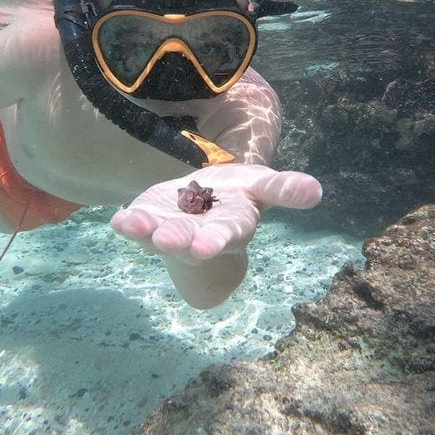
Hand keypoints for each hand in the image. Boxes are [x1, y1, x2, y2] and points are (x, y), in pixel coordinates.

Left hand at [111, 163, 321, 264]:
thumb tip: (316, 191)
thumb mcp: (261, 187)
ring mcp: (170, 230)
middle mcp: (199, 235)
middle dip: (180, 240)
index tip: (209, 246)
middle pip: (190, 240)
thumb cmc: (235, 196)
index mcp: (231, 226)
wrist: (203, 208)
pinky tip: (118, 221)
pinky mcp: (148, 222)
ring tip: (134, 225)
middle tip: (169, 241)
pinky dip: (127, 225)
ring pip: (159, 235)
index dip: (219, 241)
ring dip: (148, 233)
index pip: (228, 234)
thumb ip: (284, 189)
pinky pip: (136, 226)